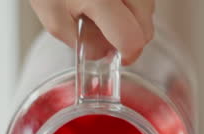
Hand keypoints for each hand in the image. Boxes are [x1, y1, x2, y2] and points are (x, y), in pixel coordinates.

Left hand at [29, 0, 155, 63]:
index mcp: (101, 0)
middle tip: (110, 34)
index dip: (128, 55)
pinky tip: (113, 2)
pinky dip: (132, 3)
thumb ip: (82, 43)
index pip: (132, 39)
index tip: (119, 56)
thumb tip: (105, 53)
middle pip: (146, 26)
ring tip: (108, 12)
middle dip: (132, 37)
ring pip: (148, 9)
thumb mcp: (55, 19)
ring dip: (134, 18)